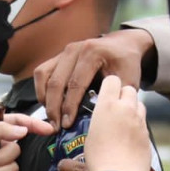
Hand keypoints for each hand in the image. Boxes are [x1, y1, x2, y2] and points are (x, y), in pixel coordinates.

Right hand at [34, 29, 154, 129]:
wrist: (122, 44)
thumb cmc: (126, 63)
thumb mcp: (128, 79)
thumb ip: (116, 96)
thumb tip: (102, 117)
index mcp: (93, 53)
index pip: (76, 84)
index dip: (69, 106)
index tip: (67, 124)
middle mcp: (75, 49)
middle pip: (57, 81)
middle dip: (54, 107)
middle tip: (55, 126)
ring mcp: (64, 51)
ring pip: (45, 76)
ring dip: (44, 98)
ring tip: (51, 117)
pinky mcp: (58, 56)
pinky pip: (42, 72)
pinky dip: (41, 88)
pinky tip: (46, 103)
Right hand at [84, 76, 150, 170]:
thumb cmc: (99, 159)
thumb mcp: (90, 135)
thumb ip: (98, 121)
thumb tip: (101, 121)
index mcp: (107, 106)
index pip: (112, 80)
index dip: (109, 85)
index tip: (104, 94)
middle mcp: (126, 109)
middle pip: (129, 89)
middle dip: (123, 95)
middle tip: (114, 107)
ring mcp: (139, 121)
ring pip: (139, 104)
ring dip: (132, 108)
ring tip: (122, 122)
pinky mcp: (147, 134)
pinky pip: (143, 122)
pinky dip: (137, 125)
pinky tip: (129, 137)